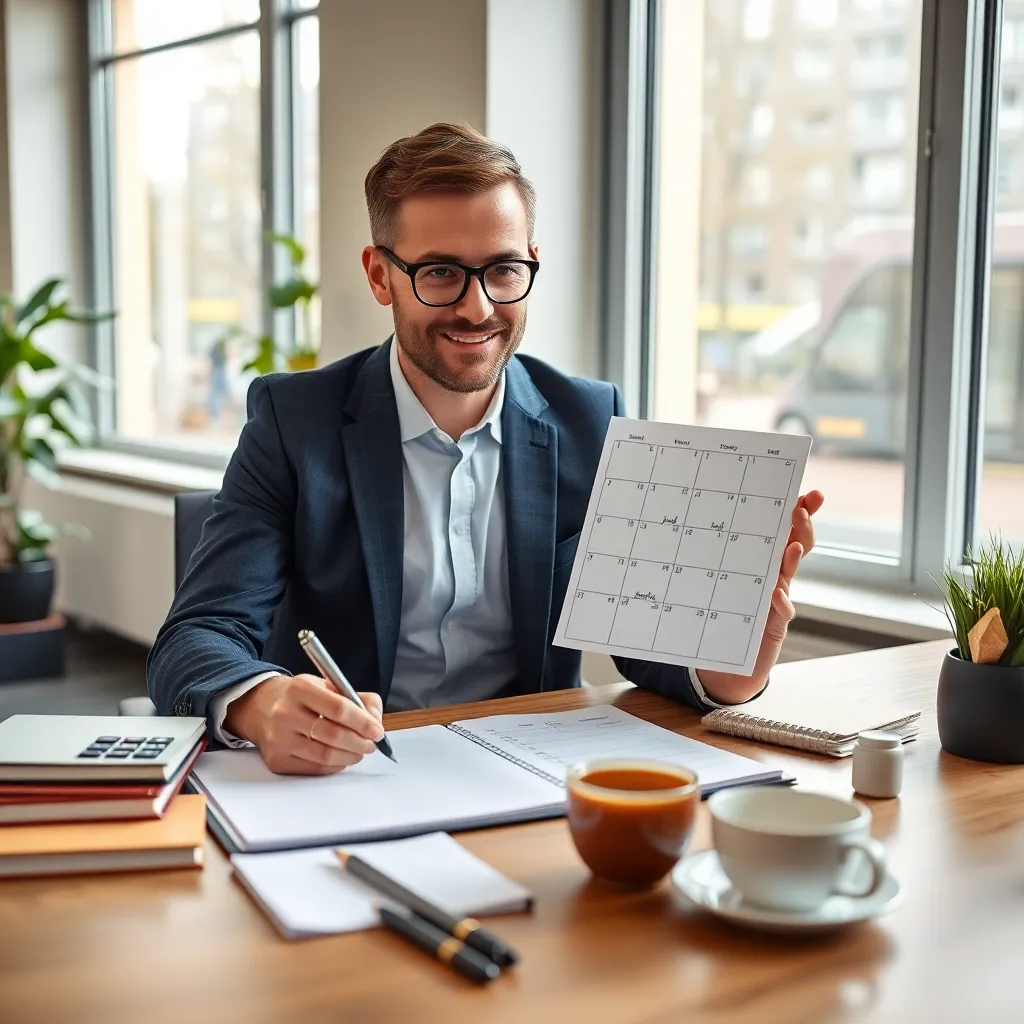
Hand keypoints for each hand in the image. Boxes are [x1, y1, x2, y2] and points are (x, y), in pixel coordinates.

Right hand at [223, 673, 384, 775]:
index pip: (338, 708)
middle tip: (371, 744)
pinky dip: (335, 765)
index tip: (377, 731)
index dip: (363, 722)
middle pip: (333, 735)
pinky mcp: (276, 760)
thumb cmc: (298, 697)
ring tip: (359, 751)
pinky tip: (341, 757)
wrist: (258, 707)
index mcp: (299, 689)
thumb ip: (356, 698)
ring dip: (350, 756)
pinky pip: (314, 768)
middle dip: (360, 742)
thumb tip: (375, 720)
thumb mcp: (325, 684)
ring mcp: (278, 739)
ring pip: (325, 755)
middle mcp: (284, 714)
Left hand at [696, 490, 824, 704]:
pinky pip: (782, 612)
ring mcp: (777, 601)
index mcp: (762, 562)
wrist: (728, 664)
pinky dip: (780, 603)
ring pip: (790, 574)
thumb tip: (687, 522)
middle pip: (796, 545)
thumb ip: (712, 559)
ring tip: (793, 545)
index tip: (809, 494)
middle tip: (802, 510)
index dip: (799, 513)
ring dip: (793, 558)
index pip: (785, 532)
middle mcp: (775, 578)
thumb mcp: (715, 582)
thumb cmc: (720, 617)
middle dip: (803, 527)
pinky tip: (775, 595)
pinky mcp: (774, 626)